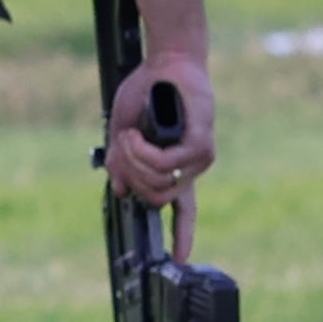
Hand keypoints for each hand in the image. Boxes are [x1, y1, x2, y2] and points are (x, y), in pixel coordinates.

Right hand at [105, 52, 216, 255]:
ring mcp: (199, 156)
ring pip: (159, 182)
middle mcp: (191, 166)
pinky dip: (143, 151)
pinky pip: (165, 164)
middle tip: (120, 147)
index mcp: (177, 165)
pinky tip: (135, 133)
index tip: (180, 259)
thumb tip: (120, 191)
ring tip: (128, 136)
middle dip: (130, 177)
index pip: (184, 209)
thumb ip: (123, 162)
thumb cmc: (147, 91)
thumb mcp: (125, 132)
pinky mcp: (202, 143)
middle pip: (156, 197)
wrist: (166, 61)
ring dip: (134, 161)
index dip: (182, 235)